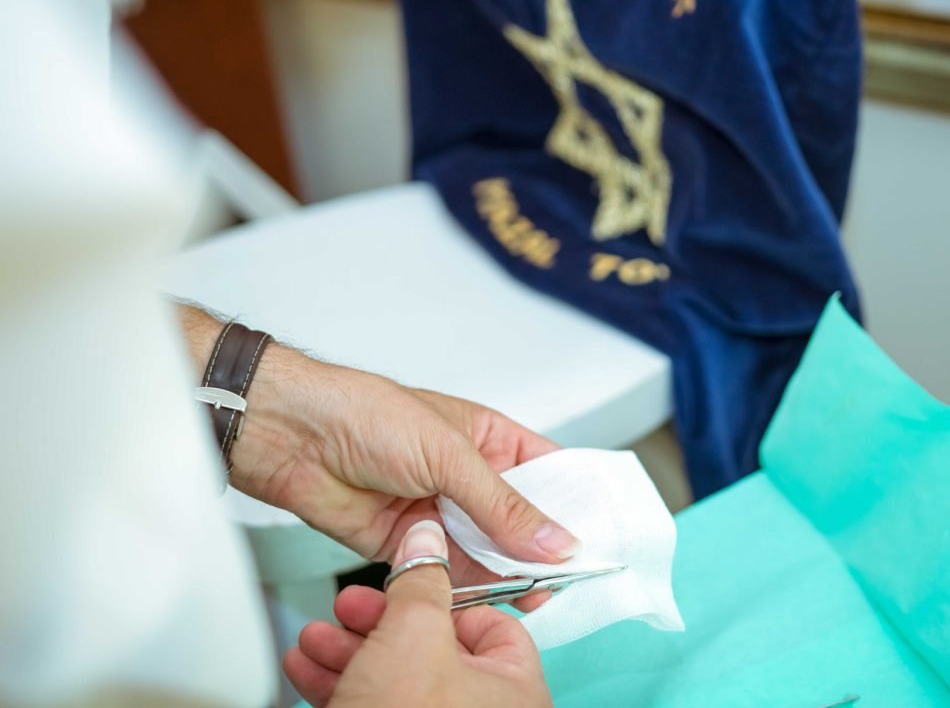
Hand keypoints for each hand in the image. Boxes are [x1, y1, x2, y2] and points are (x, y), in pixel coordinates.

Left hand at [177, 305, 579, 584]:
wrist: (293, 438)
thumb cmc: (364, 414)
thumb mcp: (450, 455)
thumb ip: (504, 505)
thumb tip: (555, 539)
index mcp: (487, 438)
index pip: (547, 472)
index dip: (573, 502)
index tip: (595, 534)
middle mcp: (467, 477)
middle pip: (520, 520)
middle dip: (542, 547)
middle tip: (565, 575)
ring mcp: (440, 512)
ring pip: (488, 552)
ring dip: (508, 572)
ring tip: (532, 592)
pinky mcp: (410, 545)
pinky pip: (449, 573)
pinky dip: (468, 588)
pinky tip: (486, 596)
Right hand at [284, 521, 550, 707]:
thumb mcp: (414, 636)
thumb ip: (422, 583)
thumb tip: (429, 541)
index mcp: (514, 689)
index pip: (491, 624)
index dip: (441, 597)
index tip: (405, 581)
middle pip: (431, 651)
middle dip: (376, 624)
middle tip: (347, 607)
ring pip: (393, 682)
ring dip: (347, 653)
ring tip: (313, 639)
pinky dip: (338, 687)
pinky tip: (305, 672)